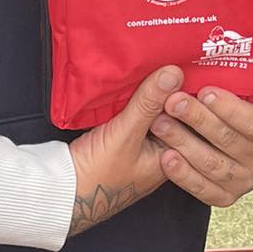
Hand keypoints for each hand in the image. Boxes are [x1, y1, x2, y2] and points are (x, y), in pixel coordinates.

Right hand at [66, 66, 181, 237]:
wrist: (61, 192)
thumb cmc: (97, 174)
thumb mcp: (125, 134)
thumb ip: (148, 104)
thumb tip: (174, 73)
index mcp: (172, 159)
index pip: (191, 121)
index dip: (191, 94)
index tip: (191, 66)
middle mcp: (161, 154)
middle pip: (174, 116)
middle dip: (172, 91)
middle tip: (173, 59)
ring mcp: (142, 149)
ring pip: (155, 115)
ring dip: (152, 95)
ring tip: (155, 63)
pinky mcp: (123, 142)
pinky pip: (137, 116)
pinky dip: (136, 101)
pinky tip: (134, 81)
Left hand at [152, 87, 252, 209]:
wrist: (231, 131)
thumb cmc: (233, 103)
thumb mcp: (240, 89)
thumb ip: (229, 80)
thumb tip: (209, 54)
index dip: (230, 108)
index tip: (205, 91)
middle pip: (230, 140)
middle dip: (198, 119)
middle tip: (172, 101)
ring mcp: (246, 180)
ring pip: (213, 164)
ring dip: (183, 142)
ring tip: (160, 123)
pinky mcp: (226, 196)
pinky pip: (203, 189)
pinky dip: (183, 174)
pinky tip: (166, 157)